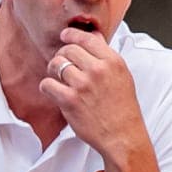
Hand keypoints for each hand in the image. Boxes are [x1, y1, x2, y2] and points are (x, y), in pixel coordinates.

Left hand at [42, 27, 145, 158]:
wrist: (122, 136)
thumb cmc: (123, 109)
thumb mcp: (122, 76)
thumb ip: (106, 56)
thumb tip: (94, 37)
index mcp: (113, 62)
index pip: (87, 38)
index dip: (72, 35)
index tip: (65, 36)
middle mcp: (98, 70)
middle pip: (68, 49)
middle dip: (62, 55)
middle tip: (61, 63)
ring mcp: (83, 85)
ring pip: (56, 64)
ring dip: (53, 70)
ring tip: (57, 78)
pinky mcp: (70, 100)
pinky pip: (48, 84)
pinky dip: (47, 86)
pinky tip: (53, 91)